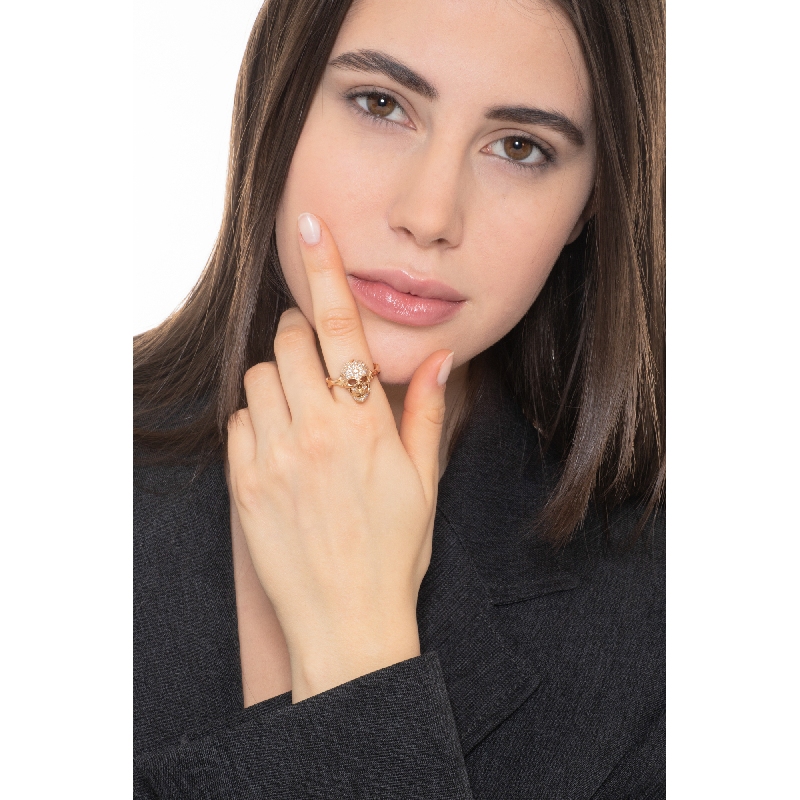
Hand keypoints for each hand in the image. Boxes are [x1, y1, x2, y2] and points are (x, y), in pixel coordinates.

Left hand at [227, 213, 453, 702]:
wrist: (346, 621)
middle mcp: (314, 431)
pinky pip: (239, 421)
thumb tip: (442, 356)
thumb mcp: (424, 481)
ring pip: (259, 377)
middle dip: (301, 339)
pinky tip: (282, 449)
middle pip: (288, 341)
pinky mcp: (244, 483)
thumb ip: (429, 410)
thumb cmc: (394, 552)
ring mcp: (273, 457)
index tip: (309, 225)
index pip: (340, 328)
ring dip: (280, 382)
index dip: (325, 270)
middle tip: (321, 365)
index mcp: (365, 424)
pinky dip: (257, 420)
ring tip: (304, 416)